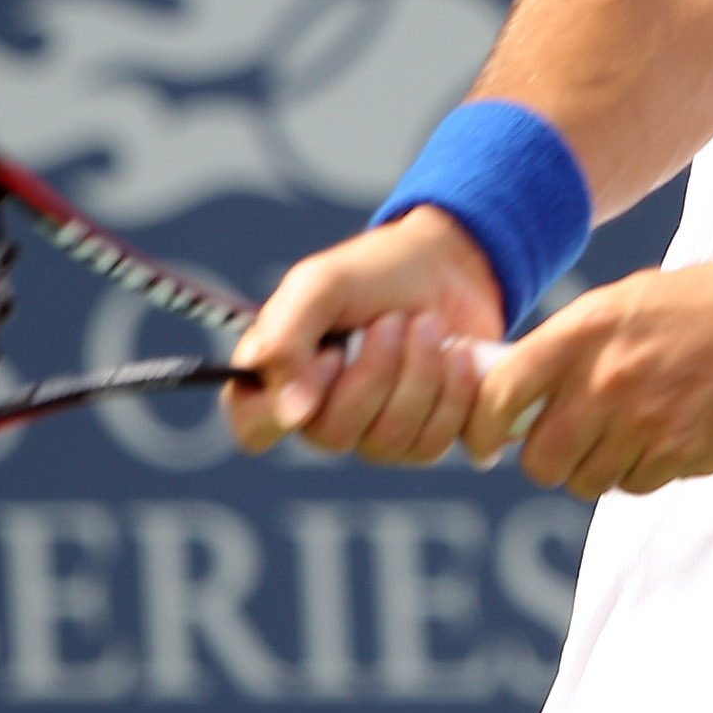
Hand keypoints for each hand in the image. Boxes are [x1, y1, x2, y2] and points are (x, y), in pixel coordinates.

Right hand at [225, 207, 505, 460]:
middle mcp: (320, 416)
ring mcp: (371, 436)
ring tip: (428, 323)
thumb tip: (291, 413)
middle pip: (333, 436)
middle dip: (376, 368)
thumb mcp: (320, 285)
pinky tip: (458, 352)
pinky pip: (433, 444)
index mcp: (279, 377)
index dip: (289, 406)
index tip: (332, 356)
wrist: (448, 268)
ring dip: (419, 372)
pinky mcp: (424, 440)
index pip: (254, 429)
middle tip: (394, 318)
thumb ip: (287, 341)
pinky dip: (454, 391)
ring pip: (389, 442)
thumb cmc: (372, 274)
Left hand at [461, 259, 712, 498]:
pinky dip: (640, 472)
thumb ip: (569, 344)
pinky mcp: (680, 454)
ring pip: (586, 481)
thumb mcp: (625, 300)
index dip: (484, 426)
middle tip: (568, 441)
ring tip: (626, 432)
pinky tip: (663, 436)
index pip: (501, 395)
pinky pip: (633, 486)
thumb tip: (514, 390)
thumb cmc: (703, 306)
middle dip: (549, 458)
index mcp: (585, 331)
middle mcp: (606, 380)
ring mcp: (644, 422)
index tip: (487, 440)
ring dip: (597, 468)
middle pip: (540, 460)